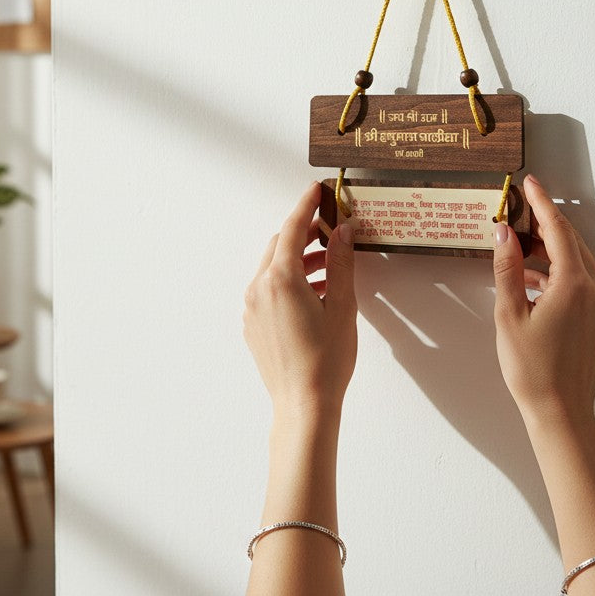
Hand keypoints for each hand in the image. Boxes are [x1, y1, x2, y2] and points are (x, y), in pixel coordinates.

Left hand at [244, 183, 357, 417]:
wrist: (303, 405)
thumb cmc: (327, 360)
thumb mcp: (342, 306)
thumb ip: (341, 263)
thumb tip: (343, 231)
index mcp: (281, 279)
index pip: (292, 229)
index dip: (305, 206)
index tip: (316, 190)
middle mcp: (259, 289)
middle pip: (279, 247)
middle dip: (303, 235)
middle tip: (330, 231)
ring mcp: (251, 308)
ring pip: (272, 269)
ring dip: (297, 261)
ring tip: (328, 268)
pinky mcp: (252, 325)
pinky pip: (267, 291)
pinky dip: (287, 283)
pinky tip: (313, 295)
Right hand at [492, 175, 594, 428]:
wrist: (561, 410)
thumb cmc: (531, 368)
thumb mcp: (509, 314)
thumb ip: (508, 267)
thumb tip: (503, 233)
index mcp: (574, 284)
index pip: (558, 229)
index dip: (541, 203)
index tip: (529, 183)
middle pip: (571, 241)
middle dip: (544, 223)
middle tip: (516, 214)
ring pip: (578, 260)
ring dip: (551, 248)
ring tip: (518, 248)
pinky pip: (583, 280)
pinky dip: (560, 270)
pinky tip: (534, 278)